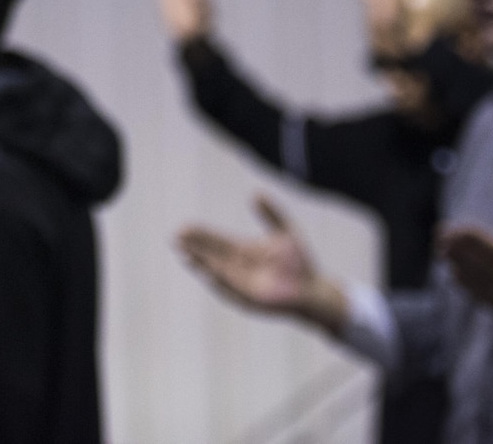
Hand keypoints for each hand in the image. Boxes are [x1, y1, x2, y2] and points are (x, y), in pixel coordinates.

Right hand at [178, 194, 346, 331]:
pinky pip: (230, 288)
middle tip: (176, 237)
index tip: (184, 227)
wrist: (316, 289)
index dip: (200, 235)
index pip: (216, 241)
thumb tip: (255, 192)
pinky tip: (207, 270)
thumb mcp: (285, 231)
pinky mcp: (250, 299)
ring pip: (215, 271)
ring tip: (184, 253)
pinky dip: (218, 279)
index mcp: (242, 251)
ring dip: (200, 263)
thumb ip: (271, 213)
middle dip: (194, 247)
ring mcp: (242, 284)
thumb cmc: (301, 263)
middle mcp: (238, 268)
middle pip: (211, 255)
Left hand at [439, 190, 492, 333]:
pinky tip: (455, 273)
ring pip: (483, 284)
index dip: (479, 241)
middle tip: (441, 235)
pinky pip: (488, 300)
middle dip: (463, 250)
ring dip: (461, 267)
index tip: (459, 227)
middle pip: (487, 267)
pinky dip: (470, 288)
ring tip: (442, 250)